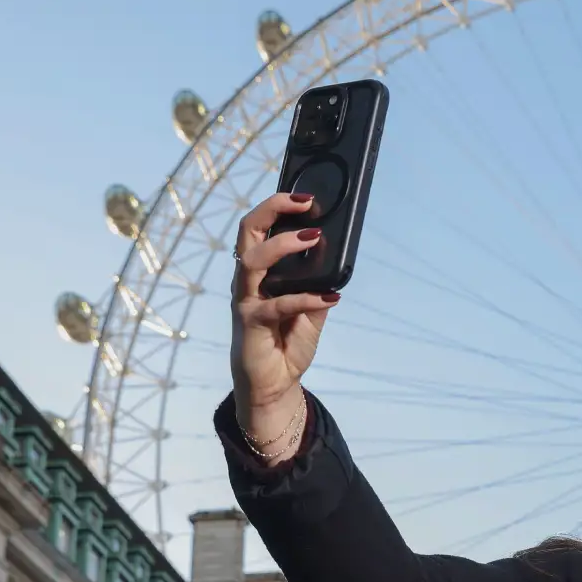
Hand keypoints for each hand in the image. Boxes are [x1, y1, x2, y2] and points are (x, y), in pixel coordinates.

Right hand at [229, 192, 339, 450]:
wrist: (272, 385)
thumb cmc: (286, 342)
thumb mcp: (311, 309)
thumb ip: (317, 284)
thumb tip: (336, 259)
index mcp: (258, 270)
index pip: (259, 227)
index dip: (277, 206)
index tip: (306, 196)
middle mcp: (247, 279)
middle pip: (248, 232)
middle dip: (272, 208)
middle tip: (304, 201)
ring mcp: (245, 300)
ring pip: (252, 261)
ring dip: (283, 245)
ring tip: (313, 237)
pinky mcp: (251, 323)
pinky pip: (277, 304)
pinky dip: (306, 297)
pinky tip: (331, 297)